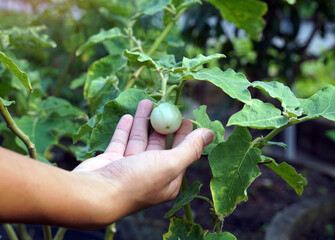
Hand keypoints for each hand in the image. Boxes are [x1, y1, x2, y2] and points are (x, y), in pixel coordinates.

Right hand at [72, 99, 213, 225]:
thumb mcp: (170, 163)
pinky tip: (127, 116)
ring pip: (139, 140)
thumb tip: (211, 134)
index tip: (185, 117)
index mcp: (167, 179)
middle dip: (163, 124)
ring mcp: (129, 168)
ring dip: (143, 121)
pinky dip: (124, 129)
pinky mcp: (111, 162)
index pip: (180, 153)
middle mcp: (149, 174)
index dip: (184, 135)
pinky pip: (120, 142)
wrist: (95, 194)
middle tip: (166, 106)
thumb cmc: (137, 180)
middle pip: (159, 145)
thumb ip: (190, 148)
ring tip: (147, 101)